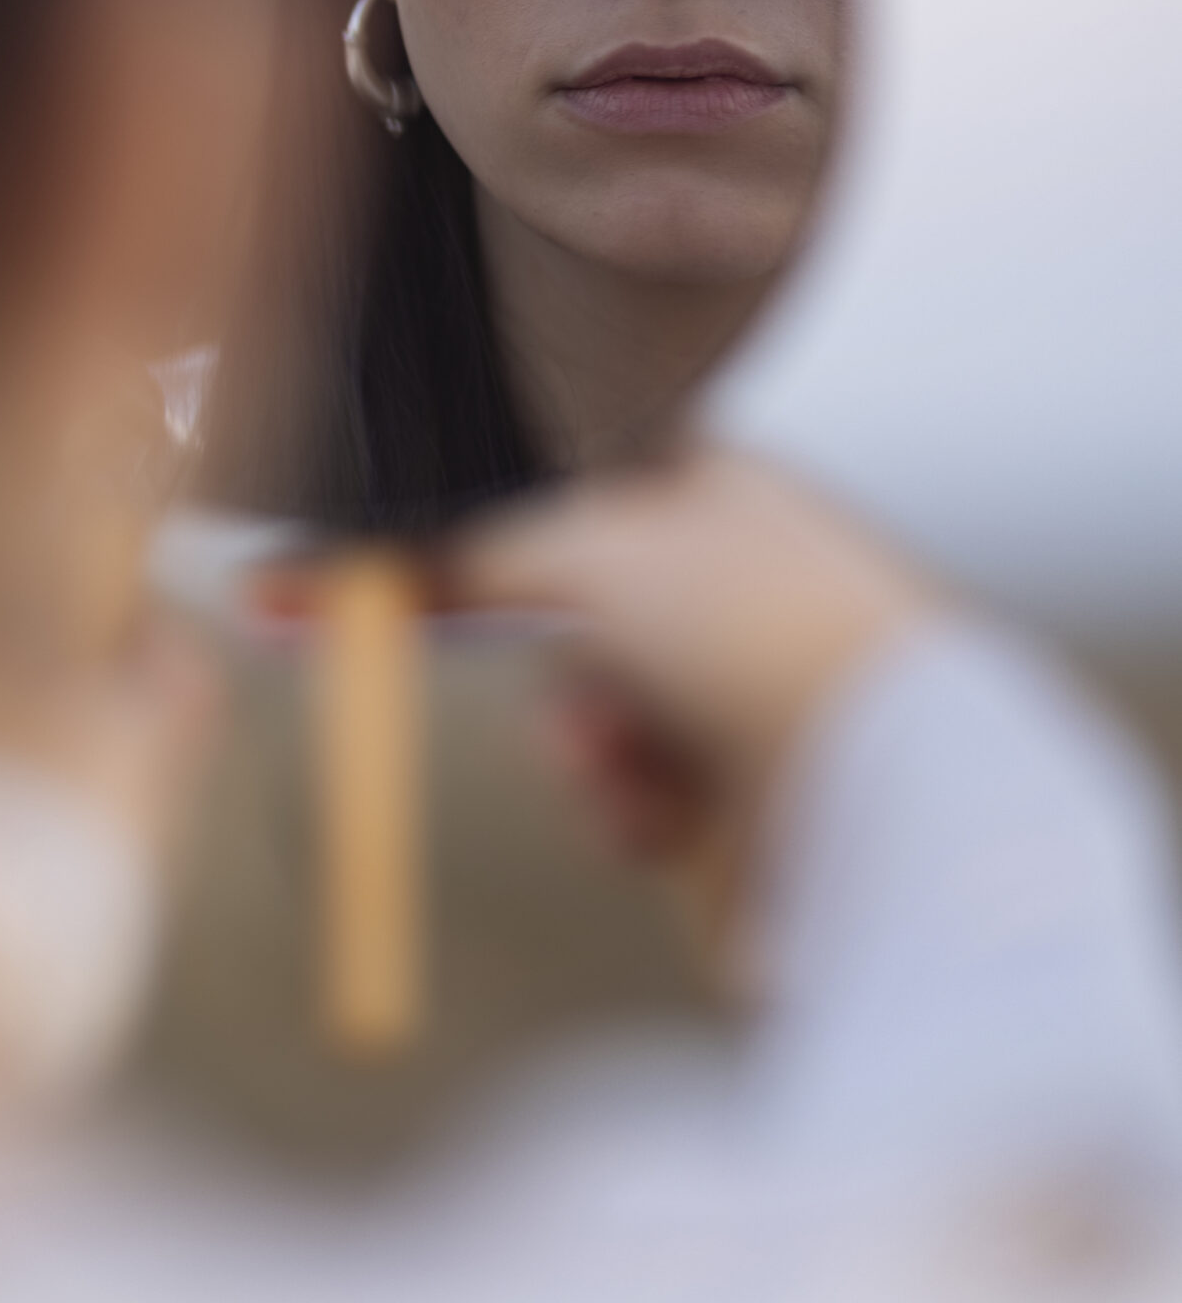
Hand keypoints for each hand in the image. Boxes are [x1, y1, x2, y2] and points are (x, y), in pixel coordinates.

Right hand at [454, 446, 938, 975]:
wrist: (886, 796)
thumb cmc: (765, 633)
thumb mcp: (594, 546)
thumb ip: (491, 547)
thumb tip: (419, 562)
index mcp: (727, 493)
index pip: (591, 483)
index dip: (503, 518)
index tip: (416, 555)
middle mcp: (739, 592)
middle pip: (576, 610)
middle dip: (549, 656)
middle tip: (525, 672)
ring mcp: (742, 703)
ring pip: (593, 713)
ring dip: (582, 743)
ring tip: (614, 761)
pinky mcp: (738, 808)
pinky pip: (629, 800)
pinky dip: (624, 810)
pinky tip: (660, 819)